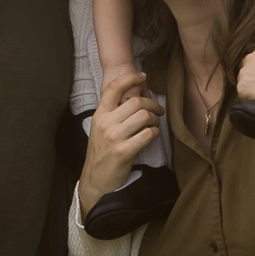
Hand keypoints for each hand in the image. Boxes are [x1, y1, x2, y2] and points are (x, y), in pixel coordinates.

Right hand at [78, 71, 163, 218]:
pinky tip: (152, 136)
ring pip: (144, 116)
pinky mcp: (125, 151)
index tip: (143, 76)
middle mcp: (106, 123)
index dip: (130, 78)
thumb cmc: (101, 152)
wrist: (95, 179)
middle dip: (152, 103)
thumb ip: (113, 114)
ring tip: (154, 124)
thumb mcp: (100, 129)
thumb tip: (135, 99)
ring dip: (155, 119)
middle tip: (158, 110)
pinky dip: (155, 133)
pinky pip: (148, 134)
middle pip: (136, 101)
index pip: (113, 87)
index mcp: (99, 115)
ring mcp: (115, 137)